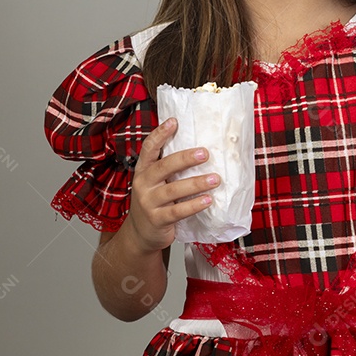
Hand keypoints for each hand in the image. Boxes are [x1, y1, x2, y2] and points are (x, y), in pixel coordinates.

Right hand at [124, 118, 219, 253]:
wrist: (140, 234)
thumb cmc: (154, 202)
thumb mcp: (154, 182)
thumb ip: (168, 168)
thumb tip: (199, 148)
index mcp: (143, 170)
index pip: (148, 148)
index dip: (160, 134)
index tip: (174, 121)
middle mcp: (143, 184)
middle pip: (163, 167)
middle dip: (185, 158)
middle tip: (205, 153)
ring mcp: (148, 202)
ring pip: (173, 189)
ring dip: (196, 183)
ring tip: (215, 179)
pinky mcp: (157, 219)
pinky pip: (177, 211)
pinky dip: (194, 205)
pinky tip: (208, 200)